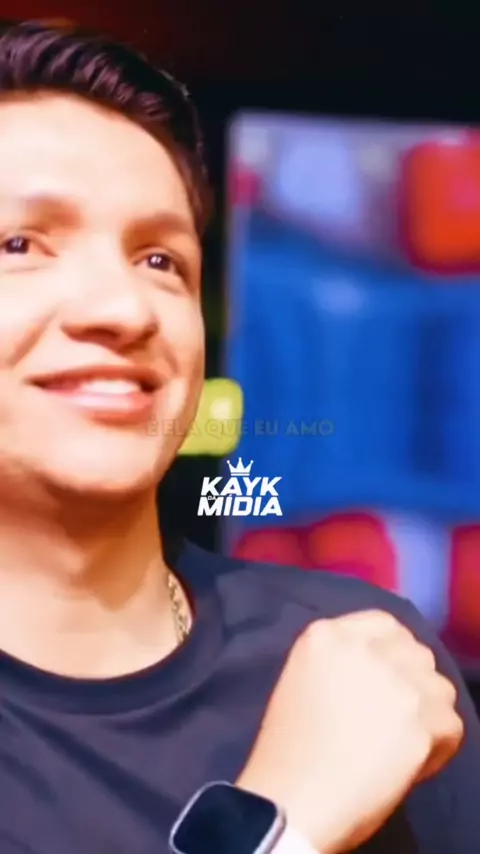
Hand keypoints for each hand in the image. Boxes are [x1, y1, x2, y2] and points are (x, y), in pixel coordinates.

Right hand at [237, 610, 463, 852]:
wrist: (294, 799)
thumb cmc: (286, 749)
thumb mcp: (302, 678)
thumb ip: (340, 661)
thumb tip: (382, 671)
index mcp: (327, 635)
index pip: (383, 624)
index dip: (391, 651)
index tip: (386, 678)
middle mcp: (367, 648)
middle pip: (415, 652)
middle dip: (411, 680)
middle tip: (394, 716)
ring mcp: (399, 682)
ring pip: (439, 687)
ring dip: (426, 712)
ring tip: (399, 742)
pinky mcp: (424, 719)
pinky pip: (450, 725)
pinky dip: (437, 747)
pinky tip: (407, 764)